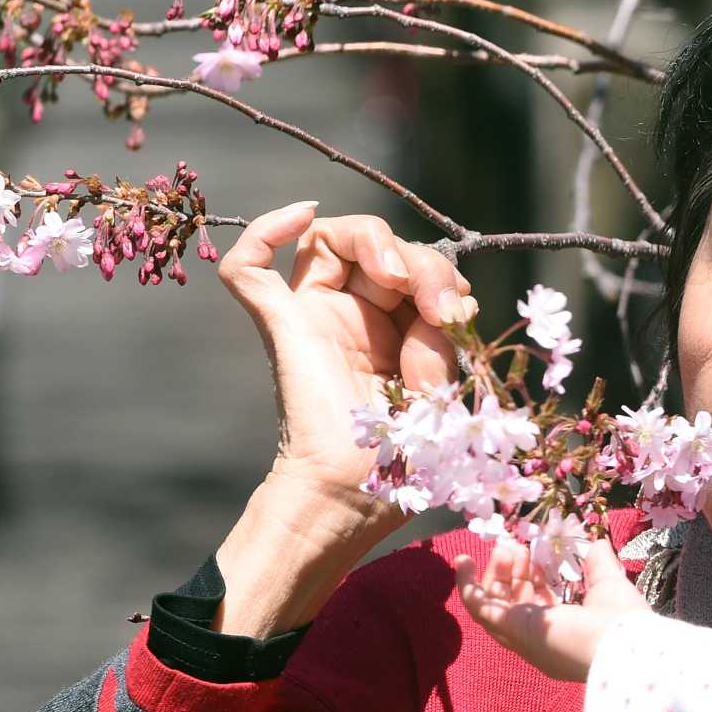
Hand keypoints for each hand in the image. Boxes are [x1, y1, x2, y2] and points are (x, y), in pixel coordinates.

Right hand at [218, 201, 473, 536]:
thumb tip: (446, 310)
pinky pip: (249, 265)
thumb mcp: (443, 394)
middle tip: (441, 302)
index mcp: (394, 334)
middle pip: (381, 249)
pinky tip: (302, 212)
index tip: (461, 312)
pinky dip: (267, 228)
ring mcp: (312, 318)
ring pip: (330, 239)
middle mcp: (352, 319)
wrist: (351, 499)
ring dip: (372, 237)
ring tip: (395, 273)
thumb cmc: (401, 462)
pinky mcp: (280, 326)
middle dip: (421, 262)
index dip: (442, 277)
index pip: (416, 272)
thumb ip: (444, 345)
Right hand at [451, 539, 647, 682]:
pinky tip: (462, 561)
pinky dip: (467, 586)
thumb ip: (598, 564)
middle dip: (511, 574)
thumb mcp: (608, 584)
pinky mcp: (510, 629)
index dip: (532, 578)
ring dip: (494, 576)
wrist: (622, 649)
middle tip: (515, 548)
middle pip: (512, 605)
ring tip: (503, 549)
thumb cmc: (620, 621)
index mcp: (562, 634)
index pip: (538, 605)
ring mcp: (522, 638)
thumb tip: (596, 543)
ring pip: (494, 606)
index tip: (535, 554)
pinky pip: (479, 609)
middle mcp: (539, 641)